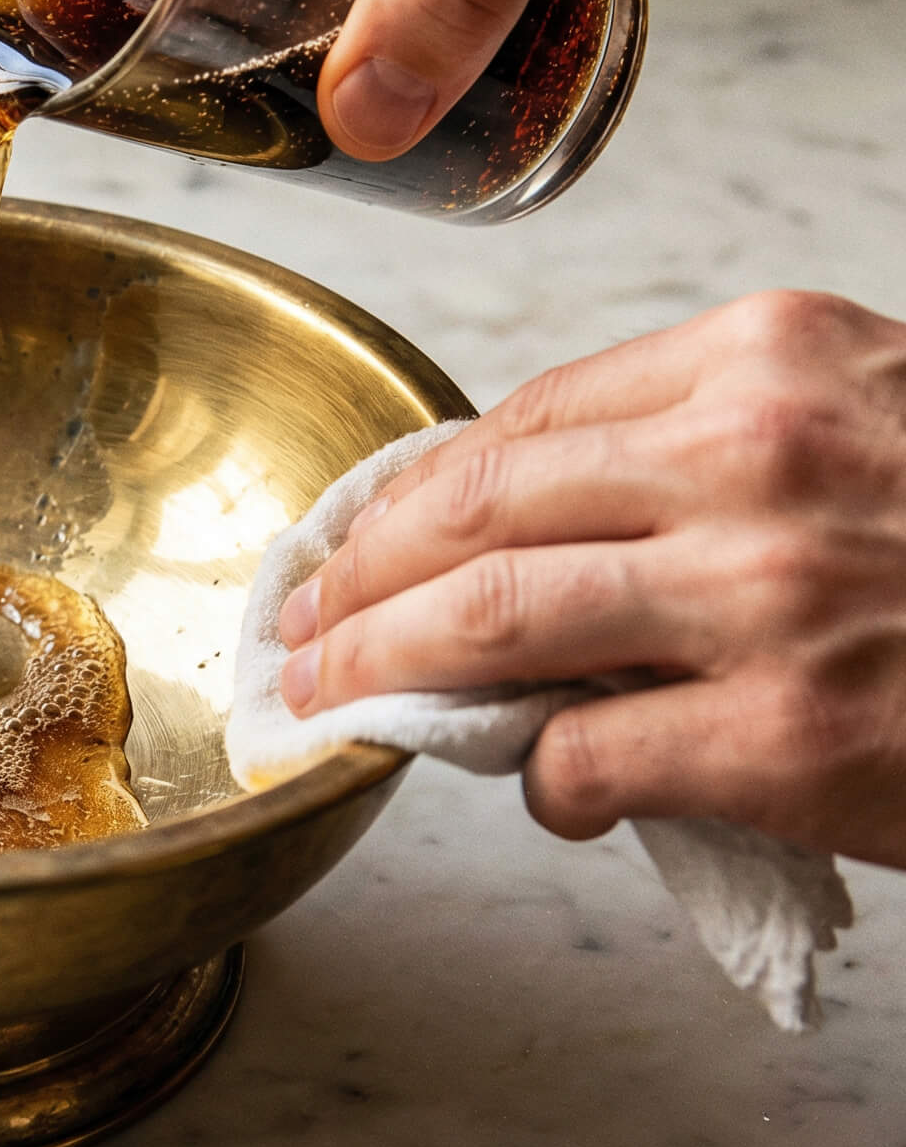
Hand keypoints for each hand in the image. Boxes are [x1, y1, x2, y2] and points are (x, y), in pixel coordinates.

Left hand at [275, 293, 905, 868]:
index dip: (408, 492)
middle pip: (472, 510)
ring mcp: (766, 594)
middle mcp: (752, 453)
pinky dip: (541, 782)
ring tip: (333, 702)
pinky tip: (551, 792)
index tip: (352, 539)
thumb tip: (529, 534)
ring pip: (489, 622)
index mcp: (765, 354)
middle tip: (297, 628)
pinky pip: (587, 756)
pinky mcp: (790, 736)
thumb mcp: (866, 418)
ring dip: (380, 670)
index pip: (520, 419)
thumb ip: (707, 448)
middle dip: (354, 579)